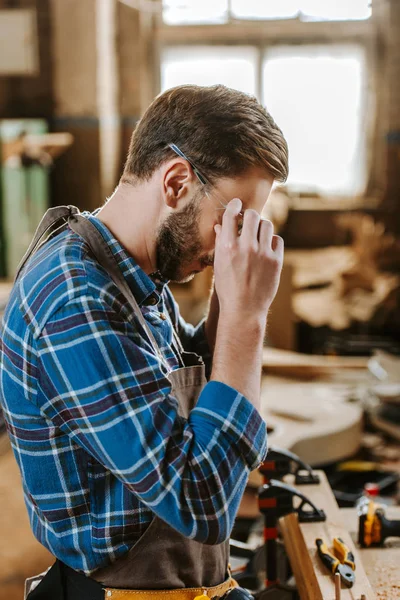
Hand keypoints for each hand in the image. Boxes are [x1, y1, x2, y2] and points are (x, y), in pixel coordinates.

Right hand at [213, 198, 283, 320]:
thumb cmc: (227, 288)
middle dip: (250, 215)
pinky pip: (277, 239)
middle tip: (249, 220)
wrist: (243, 309)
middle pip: (252, 215)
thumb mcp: (219, 264)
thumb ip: (221, 243)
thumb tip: (220, 226)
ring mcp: (263, 253)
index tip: (237, 205)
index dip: (234, 206)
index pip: (231, 215)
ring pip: (266, 225)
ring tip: (258, 235)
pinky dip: (272, 241)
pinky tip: (267, 248)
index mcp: (227, 247)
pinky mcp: (276, 261)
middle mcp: (246, 247)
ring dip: (261, 227)